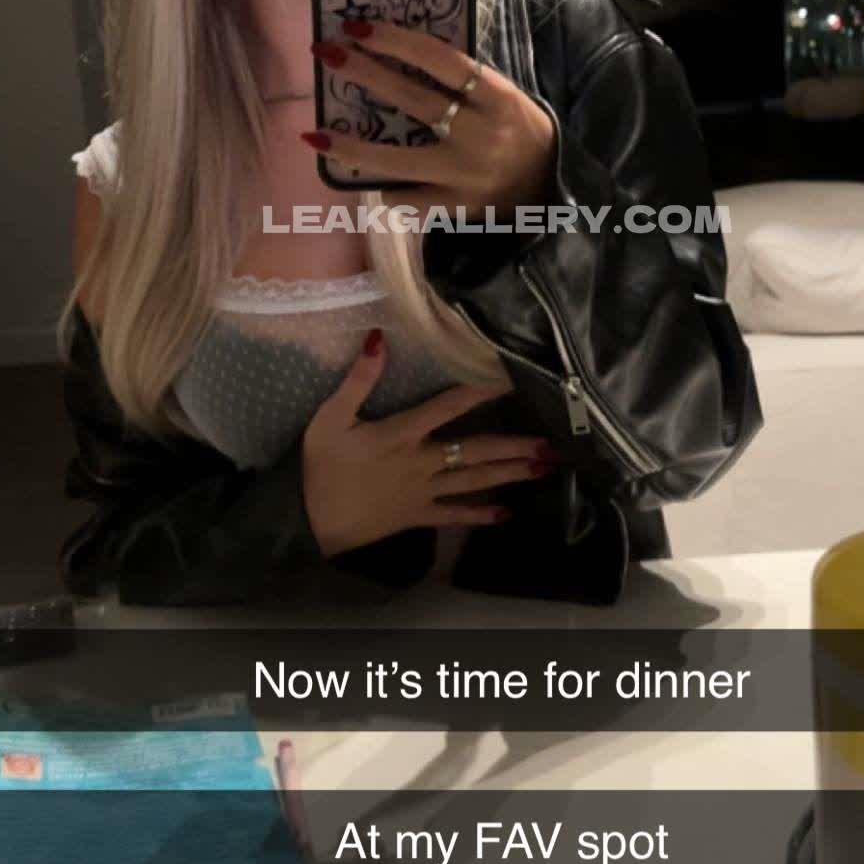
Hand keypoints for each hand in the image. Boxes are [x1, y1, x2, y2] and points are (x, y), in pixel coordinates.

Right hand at [301, 327, 555, 558]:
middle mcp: (422, 462)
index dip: (481, 390)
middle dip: (515, 445)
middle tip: (552, 442)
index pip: (448, 406)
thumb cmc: (322, 467)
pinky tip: (506, 514)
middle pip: (476, 450)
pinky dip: (480, 515)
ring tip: (544, 468)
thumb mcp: (330, 419)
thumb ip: (357, 380)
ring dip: (510, 474)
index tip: (512, 379)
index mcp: (402, 434)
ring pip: (474, 481)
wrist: (311, 523)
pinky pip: (454, 516)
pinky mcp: (418, 515)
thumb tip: (378, 339)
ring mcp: (423, 491)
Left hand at [304, 19, 555, 223]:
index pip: (443, 61)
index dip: (398, 41)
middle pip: (413, 101)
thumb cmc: (517, 128)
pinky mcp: (454, 208)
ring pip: (397, 161)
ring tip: (314, 135)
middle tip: (327, 52)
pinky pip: (406, 198)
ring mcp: (465, 175)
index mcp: (498, 98)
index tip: (359, 26)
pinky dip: (382, 186)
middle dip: (364, 74)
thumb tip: (396, 50)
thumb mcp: (501, 96)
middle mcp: (481, 135)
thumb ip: (461, 80)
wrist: (549, 186)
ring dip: (351, 147)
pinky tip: (358, 175)